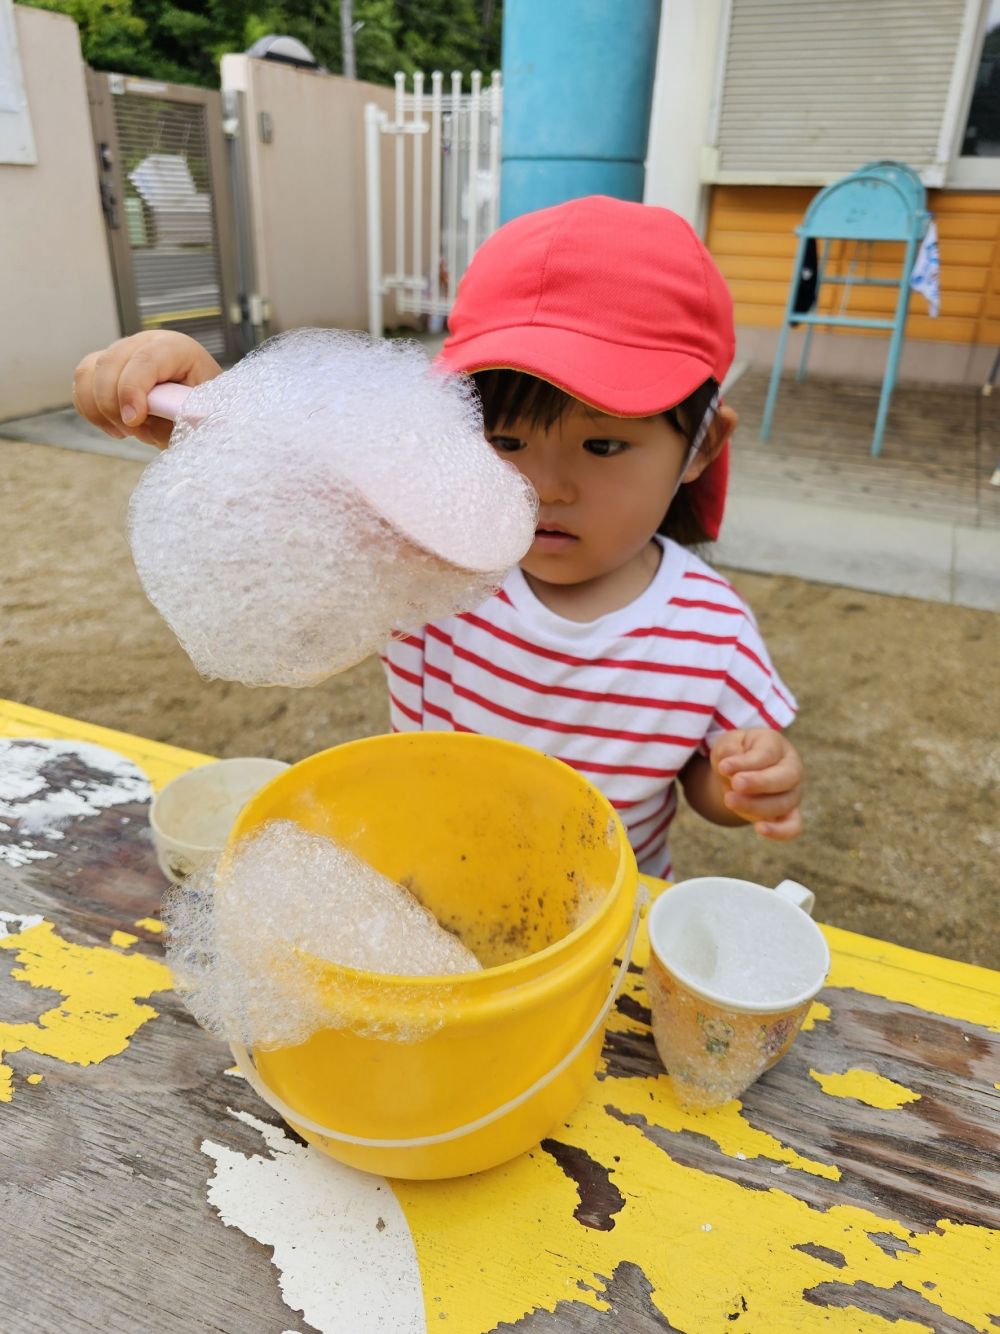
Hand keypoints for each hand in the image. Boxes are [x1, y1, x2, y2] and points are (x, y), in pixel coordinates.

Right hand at [72, 331, 222, 448]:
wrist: (199, 408)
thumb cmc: (204, 409)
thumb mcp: (203, 415)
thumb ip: (178, 416)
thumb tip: (144, 421)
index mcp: (176, 349)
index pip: (145, 360)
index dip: (132, 390)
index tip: (133, 421)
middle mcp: (145, 343)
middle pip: (110, 363)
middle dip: (113, 405)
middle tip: (134, 431)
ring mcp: (122, 353)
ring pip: (89, 372)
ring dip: (99, 409)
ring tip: (126, 431)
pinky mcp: (105, 368)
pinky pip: (82, 383)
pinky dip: (90, 409)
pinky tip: (114, 426)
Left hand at [710, 728, 803, 839]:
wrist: (739, 773)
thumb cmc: (735, 754)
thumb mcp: (727, 744)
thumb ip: (728, 749)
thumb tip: (729, 759)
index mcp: (777, 746)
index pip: (767, 754)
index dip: (746, 762)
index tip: (723, 767)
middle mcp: (791, 769)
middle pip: (785, 777)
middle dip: (759, 782)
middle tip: (735, 783)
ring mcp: (793, 793)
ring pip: (784, 803)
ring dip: (757, 805)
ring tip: (729, 800)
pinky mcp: (789, 814)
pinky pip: (793, 827)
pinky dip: (780, 831)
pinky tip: (760, 829)